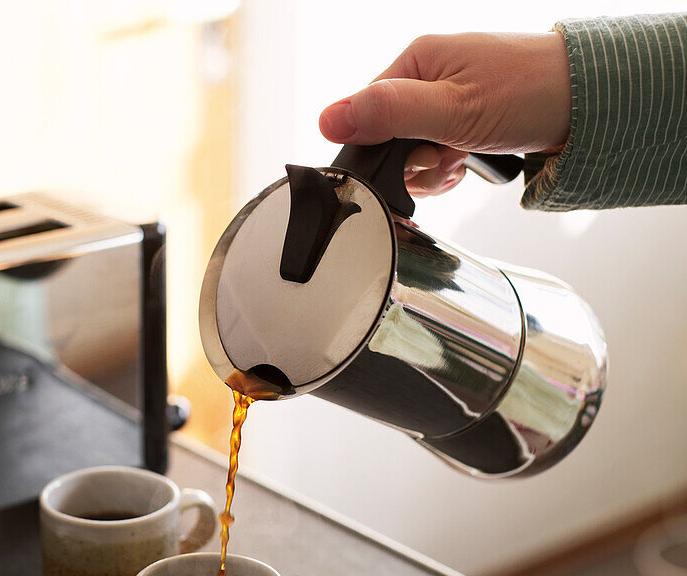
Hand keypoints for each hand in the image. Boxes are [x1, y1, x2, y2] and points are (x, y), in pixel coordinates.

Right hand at [319, 32, 570, 196]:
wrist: (593, 103)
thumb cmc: (531, 92)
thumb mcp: (451, 108)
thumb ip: (388, 114)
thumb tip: (328, 119)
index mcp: (417, 60)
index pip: (366, 115)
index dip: (383, 150)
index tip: (418, 156)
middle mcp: (428, 76)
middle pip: (388, 139)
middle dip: (414, 163)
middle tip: (445, 158)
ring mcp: (448, 100)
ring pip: (412, 152)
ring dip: (433, 169)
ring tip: (462, 159)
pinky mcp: (465, 120)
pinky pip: (436, 154)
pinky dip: (449, 168)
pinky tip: (468, 163)